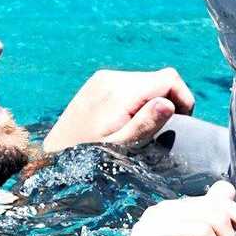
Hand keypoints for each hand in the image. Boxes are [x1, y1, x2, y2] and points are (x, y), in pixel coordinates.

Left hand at [42, 68, 195, 153]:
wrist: (53, 155)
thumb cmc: (87, 158)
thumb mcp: (119, 148)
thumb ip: (144, 126)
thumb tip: (167, 103)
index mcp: (119, 91)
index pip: (169, 79)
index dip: (183, 100)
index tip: (179, 124)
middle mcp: (111, 77)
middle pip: (159, 79)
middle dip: (167, 102)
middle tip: (159, 131)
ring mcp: (103, 78)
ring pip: (146, 81)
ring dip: (152, 102)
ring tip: (141, 128)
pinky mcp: (98, 82)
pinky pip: (131, 84)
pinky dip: (138, 99)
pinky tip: (127, 121)